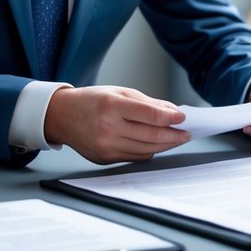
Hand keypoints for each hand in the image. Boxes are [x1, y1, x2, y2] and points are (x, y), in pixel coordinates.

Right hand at [44, 86, 189, 164]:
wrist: (63, 116)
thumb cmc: (92, 100)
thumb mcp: (120, 92)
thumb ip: (148, 103)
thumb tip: (173, 112)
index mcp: (112, 105)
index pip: (149, 115)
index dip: (170, 118)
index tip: (183, 118)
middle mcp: (108, 127)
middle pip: (150, 136)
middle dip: (173, 135)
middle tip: (187, 133)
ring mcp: (106, 146)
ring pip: (146, 150)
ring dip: (165, 145)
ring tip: (176, 139)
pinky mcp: (105, 158)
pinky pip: (135, 157)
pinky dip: (149, 150)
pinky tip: (156, 144)